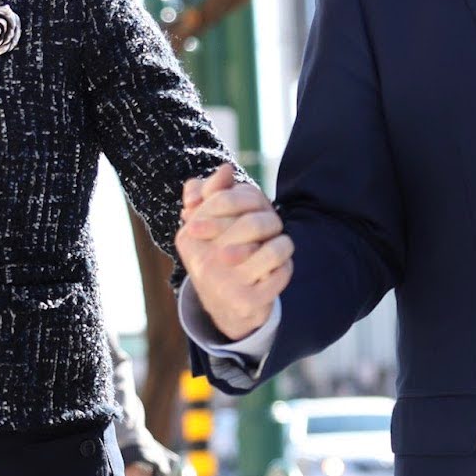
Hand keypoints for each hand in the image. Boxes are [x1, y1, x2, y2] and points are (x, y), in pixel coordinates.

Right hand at [177, 164, 293, 340]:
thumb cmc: (217, 252)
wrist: (223, 306)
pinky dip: (285, 267)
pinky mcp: (248, 303)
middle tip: (271, 227)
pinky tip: (276, 269)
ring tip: (276, 247)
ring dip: (282, 245)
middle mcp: (203, 261)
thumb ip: (213, 191)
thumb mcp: (209, 220)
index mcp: (190, 236)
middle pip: (253, 224)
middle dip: (271, 221)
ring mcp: (225, 285)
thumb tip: (225, 170)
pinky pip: (283, 273)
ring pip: (275, 250)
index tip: (253, 204)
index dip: (247, 197)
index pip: (225, 199)